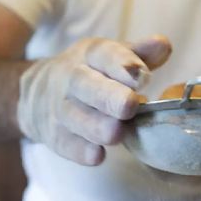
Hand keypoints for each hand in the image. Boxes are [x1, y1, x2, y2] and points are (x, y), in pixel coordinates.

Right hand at [17, 35, 171, 164]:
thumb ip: (139, 53)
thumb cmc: (90, 75)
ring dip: (97, 126)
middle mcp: (71, 78)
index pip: (104, 53)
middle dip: (109, 96)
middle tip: (131, 105)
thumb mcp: (110, 57)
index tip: (144, 77)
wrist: (37, 95)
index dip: (123, 64)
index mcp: (89, 54)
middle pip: (86, 84)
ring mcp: (60, 108)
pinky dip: (80, 151)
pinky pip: (66, 144)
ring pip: (75, 117)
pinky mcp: (55, 135)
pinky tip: (97, 155)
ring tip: (117, 133)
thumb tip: (164, 45)